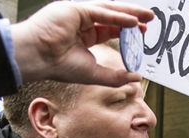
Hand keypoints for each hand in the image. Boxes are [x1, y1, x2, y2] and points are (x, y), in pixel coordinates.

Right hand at [11, 1, 154, 85]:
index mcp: (84, 36)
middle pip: (112, 17)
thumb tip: (136, 77)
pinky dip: (117, 16)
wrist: (38, 59)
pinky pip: (100, 12)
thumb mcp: (95, 73)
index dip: (127, 31)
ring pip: (108, 11)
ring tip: (147, 16)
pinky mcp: (75, 9)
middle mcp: (82, 22)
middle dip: (132, 18)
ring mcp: (78, 14)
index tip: (142, 34)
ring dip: (129, 13)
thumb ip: (116, 76)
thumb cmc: (59, 66)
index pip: (110, 29)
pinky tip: (132, 20)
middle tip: (150, 20)